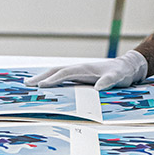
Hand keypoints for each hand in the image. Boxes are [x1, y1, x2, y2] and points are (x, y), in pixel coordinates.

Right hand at [26, 49, 147, 90]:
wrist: (126, 67)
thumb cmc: (121, 73)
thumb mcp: (117, 77)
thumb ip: (108, 81)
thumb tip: (98, 87)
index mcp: (83, 68)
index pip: (64, 74)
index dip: (52, 80)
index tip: (41, 86)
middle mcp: (78, 68)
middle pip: (55, 71)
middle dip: (41, 77)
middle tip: (26, 84)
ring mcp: (78, 72)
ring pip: (56, 74)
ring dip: (43, 78)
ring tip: (29, 84)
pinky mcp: (80, 77)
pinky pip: (62, 79)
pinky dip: (52, 81)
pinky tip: (46, 87)